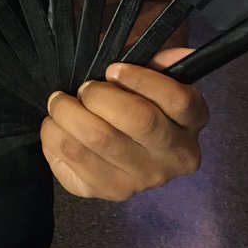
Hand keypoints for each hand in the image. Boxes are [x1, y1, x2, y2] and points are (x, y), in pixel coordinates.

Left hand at [41, 51, 207, 201]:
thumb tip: (173, 55)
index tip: (112, 68)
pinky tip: (56, 126)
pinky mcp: (109, 192)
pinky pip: (73, 164)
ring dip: (68, 115)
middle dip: (99, 96)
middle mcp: (174, 157)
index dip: (142, 80)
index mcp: (192, 122)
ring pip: (99, 144)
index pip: (178, 101)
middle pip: (138, 121)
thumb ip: (157, 60)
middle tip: (82, 87)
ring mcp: (143, 181)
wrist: (122, 133)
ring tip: (60, 102)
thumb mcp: (150, 71)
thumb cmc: (135, 93)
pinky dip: (54, 137)